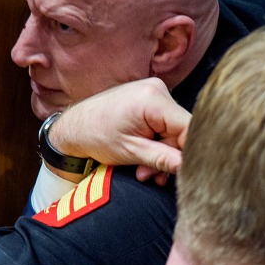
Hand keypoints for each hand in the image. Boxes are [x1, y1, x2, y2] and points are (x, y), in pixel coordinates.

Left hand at [47, 78, 189, 184]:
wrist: (75, 127)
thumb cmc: (95, 137)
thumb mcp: (131, 152)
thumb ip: (164, 159)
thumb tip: (189, 168)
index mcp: (153, 99)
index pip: (189, 127)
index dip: (189, 152)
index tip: (183, 172)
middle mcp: (157, 89)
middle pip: (181, 130)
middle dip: (168, 157)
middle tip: (149, 175)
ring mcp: (154, 92)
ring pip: (174, 130)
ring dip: (161, 153)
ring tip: (142, 169)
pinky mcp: (150, 99)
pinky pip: (165, 124)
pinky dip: (157, 143)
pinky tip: (144, 156)